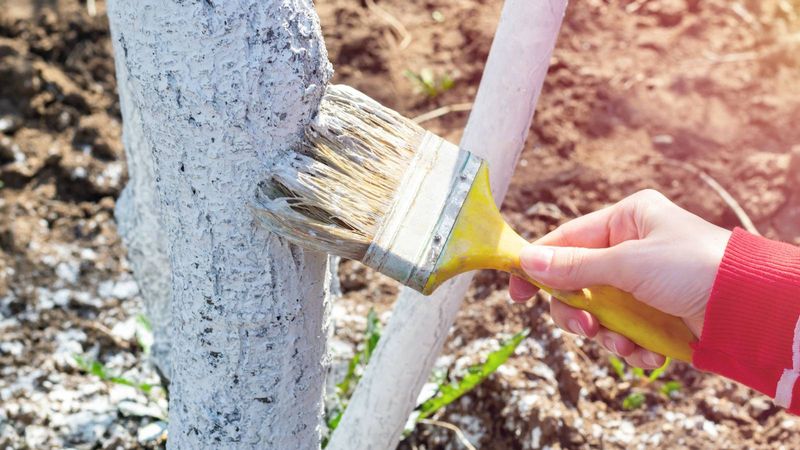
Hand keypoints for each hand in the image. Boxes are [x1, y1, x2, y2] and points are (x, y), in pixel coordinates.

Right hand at [510, 190, 730, 368]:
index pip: (566, 240)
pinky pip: (624, 331)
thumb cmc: (695, 267)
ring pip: (598, 313)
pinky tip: (649, 354)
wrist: (751, 308)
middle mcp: (631, 248)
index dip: (538, 265)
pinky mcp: (656, 313)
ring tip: (625, 345)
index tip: (516, 292)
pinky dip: (631, 347)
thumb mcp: (627, 264)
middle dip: (578, 312)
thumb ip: (574, 267)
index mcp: (626, 220)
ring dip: (606, 334)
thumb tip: (526, 262)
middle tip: (585, 328)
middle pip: (577, 283)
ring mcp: (643, 283)